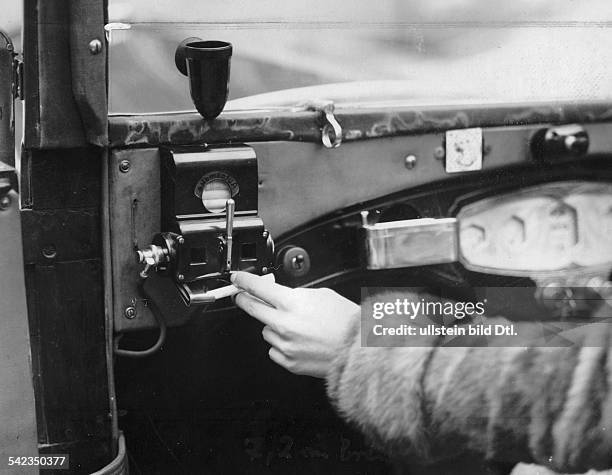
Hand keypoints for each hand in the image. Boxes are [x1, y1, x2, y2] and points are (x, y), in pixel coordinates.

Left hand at [231, 272, 359, 377]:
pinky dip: (281, 344)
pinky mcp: (288, 362)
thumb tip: (280, 295)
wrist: (359, 350)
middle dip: (244, 300)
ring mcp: (284, 344)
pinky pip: (274, 349)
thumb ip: (296, 294)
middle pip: (251, 308)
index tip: (237, 279)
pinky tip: (297, 341)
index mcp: (291, 303)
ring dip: (272, 325)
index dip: (243, 281)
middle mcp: (283, 324)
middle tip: (243, 296)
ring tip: (295, 326)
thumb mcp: (321, 295)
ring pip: (265, 330)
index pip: (257, 287)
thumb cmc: (346, 322)